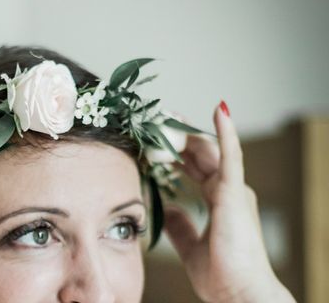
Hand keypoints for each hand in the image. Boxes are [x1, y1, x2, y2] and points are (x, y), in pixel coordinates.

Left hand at [163, 103, 294, 302]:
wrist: (241, 295)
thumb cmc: (222, 276)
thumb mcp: (190, 247)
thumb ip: (180, 226)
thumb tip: (169, 208)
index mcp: (219, 199)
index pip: (194, 165)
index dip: (175, 150)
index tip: (155, 136)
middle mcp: (228, 188)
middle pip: (198, 152)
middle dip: (176, 135)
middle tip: (154, 119)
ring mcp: (233, 188)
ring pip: (207, 149)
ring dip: (186, 132)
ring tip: (165, 116)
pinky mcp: (235, 192)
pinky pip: (231, 155)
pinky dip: (226, 132)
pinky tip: (220, 111)